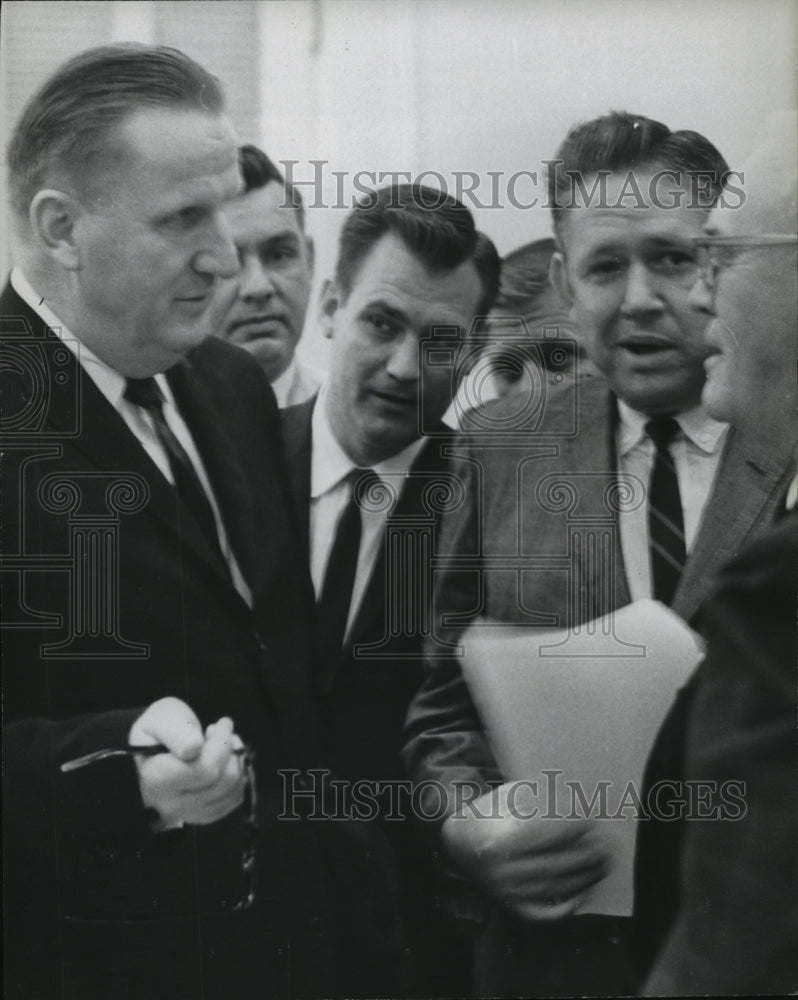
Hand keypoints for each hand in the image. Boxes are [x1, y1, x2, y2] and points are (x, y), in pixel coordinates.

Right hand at [129, 697, 244, 831]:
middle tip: (222, 731)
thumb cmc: (157, 731)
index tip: (222, 723)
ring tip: (223, 744)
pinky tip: (225, 761)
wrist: (151, 749)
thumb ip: (176, 732)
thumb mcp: (161, 720)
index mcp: (156, 779)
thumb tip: (193, 749)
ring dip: (236, 762)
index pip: (205, 769)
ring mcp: (187, 813)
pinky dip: (237, 777)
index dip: (222, 743)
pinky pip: (233, 799)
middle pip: (222, 781)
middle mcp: (170, 804)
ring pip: (232, 791)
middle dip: (231, 750)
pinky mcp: (201, 815)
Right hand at [441, 781, 611, 920]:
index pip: (550, 834)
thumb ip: (540, 800)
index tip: (595, 821)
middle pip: (559, 863)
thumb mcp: (508, 797)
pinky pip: (545, 912)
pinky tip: (583, 892)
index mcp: (502, 838)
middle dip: (588, 854)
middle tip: (609, 846)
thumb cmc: (488, 814)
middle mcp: (505, 869)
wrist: (457, 844)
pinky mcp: (511, 906)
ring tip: (604, 864)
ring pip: (557, 887)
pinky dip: (566, 906)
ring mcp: (508, 892)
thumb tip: (579, 806)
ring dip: (586, 877)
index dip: (576, 828)